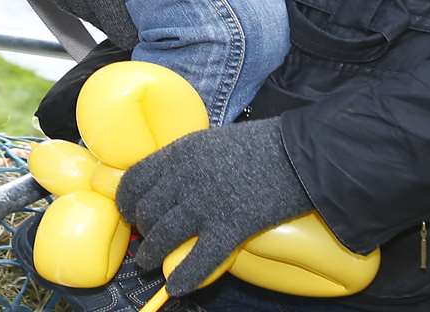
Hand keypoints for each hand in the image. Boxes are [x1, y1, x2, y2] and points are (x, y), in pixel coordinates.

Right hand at [0, 0, 184, 51]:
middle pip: (94, 15)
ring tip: (117, 23)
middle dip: (114, 25)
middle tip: (134, 33)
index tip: (139, 37)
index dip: (124, 27)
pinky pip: (62, 0)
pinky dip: (79, 8)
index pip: (108, 9)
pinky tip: (91, 7)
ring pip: (76, 10)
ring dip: (96, 18)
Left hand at [116, 119, 315, 295]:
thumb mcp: (214, 142)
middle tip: (147, 238)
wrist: (301, 155)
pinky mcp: (230, 227)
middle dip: (142, 230)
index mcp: (181, 152)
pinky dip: (184, 277)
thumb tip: (172, 183)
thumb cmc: (262, 146)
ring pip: (163, 237)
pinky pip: (198, 260)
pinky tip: (177, 286)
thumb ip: (189, 161)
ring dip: (152, 255)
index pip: (135, 180)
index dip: (127, 201)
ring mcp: (206, 204)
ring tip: (150, 263)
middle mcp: (186, 178)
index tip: (130, 212)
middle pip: (146, 212)